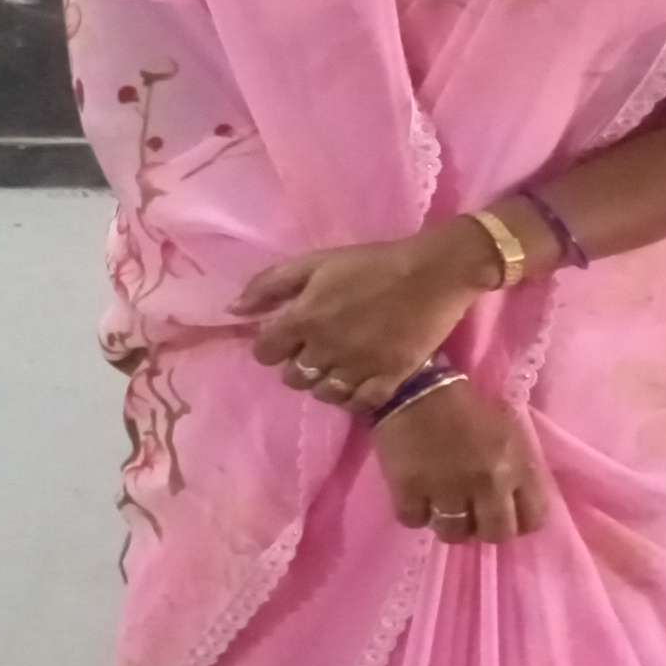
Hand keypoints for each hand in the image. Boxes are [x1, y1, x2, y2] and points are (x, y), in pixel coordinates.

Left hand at [237, 226, 491, 411]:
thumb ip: (271, 284)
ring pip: (322, 394)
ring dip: (324, 380)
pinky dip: (352, 395)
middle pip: (292, 377)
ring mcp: (356, 369)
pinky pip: (356, 404)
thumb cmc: (371, 263)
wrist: (432, 274)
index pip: (264, 352)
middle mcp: (325, 349)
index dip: (271, 344)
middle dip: (298, 362)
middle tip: (317, 346)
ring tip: (339, 363)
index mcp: (304, 318)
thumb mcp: (317, 262)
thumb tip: (233, 309)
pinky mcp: (387, 381)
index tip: (287, 334)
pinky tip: (358, 377)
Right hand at [374, 380, 546, 543]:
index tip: (504, 513)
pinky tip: (415, 495)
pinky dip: (415, 512)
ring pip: (454, 534)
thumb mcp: (507, 431)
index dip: (518, 520)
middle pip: (495, 534)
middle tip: (470, 514)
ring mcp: (446, 489)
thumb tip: (516, 503)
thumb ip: (518, 468)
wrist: (413, 384)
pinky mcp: (409, 490)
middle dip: (484, 527)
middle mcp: (486, 482)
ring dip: (448, 523)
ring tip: (440, 505)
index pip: (533, 519)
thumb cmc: (464, 405)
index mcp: (514, 463)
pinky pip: (415, 521)